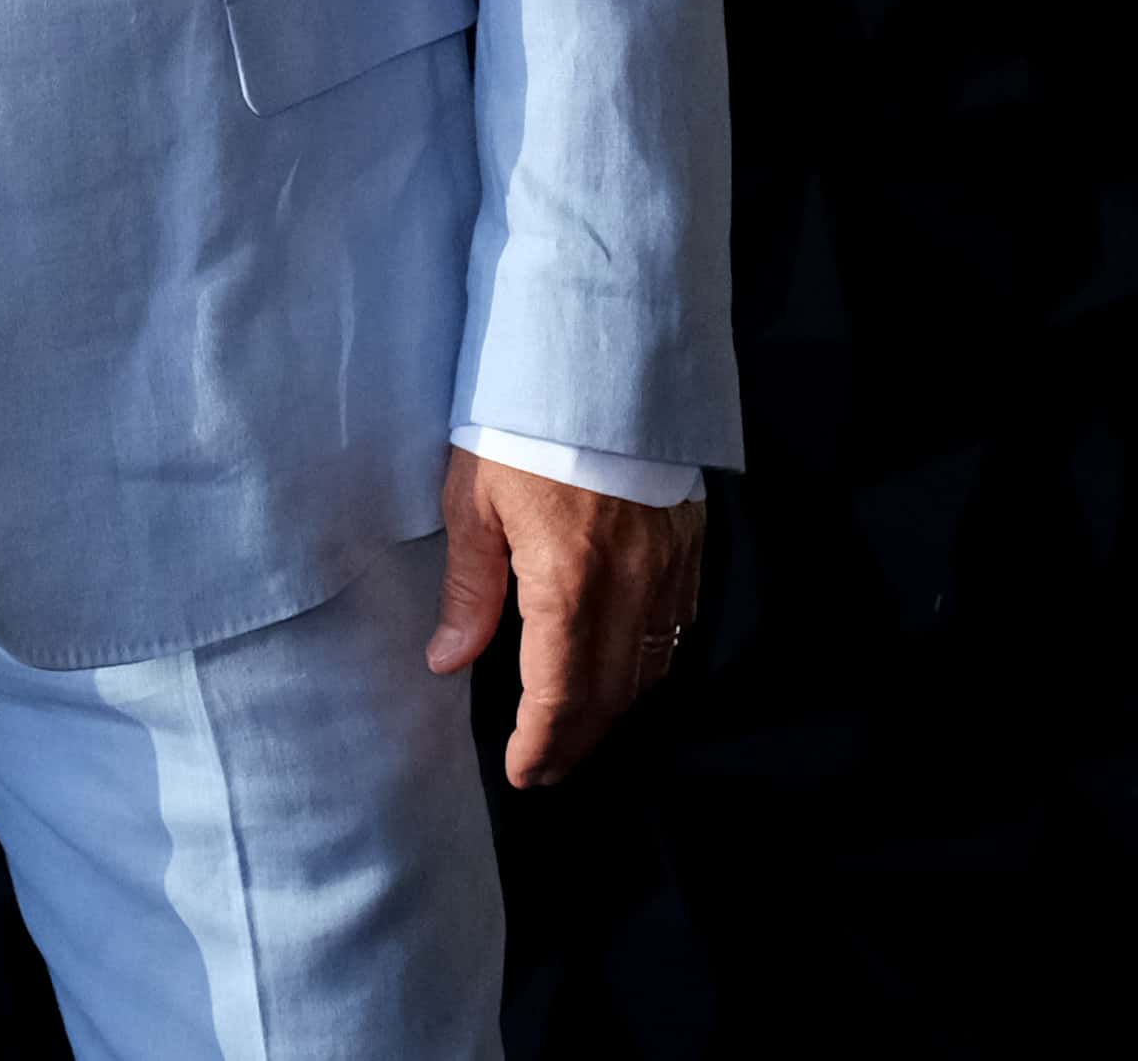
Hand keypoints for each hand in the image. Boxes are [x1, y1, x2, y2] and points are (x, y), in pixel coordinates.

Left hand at [427, 445, 703, 789]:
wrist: (597, 364)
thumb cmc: (520, 427)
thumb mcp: (473, 501)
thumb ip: (469, 588)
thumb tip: (448, 660)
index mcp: (569, 583)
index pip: (559, 694)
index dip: (542, 744)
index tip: (522, 773)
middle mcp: (629, 590)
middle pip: (610, 696)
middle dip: (576, 743)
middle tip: (546, 770)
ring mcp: (668, 572)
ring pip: (650, 671)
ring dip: (613, 711)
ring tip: (576, 732)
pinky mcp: (690, 550)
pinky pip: (676, 632)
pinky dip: (649, 667)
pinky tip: (624, 673)